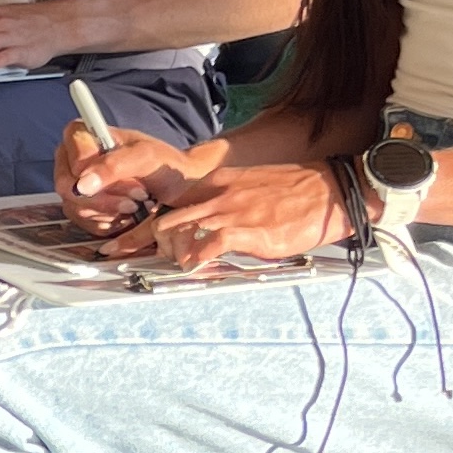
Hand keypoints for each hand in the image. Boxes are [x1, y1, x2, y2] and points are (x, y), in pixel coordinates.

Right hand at [65, 127, 227, 235]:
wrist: (179, 188)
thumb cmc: (164, 164)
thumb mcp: (144, 158)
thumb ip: (113, 166)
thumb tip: (81, 185)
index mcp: (82, 135)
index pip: (72, 159)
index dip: (95, 173)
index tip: (127, 177)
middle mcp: (71, 160)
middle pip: (68, 187)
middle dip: (105, 197)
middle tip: (136, 197)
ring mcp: (75, 187)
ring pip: (76, 208)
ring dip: (111, 211)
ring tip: (136, 205)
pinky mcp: (81, 209)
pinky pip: (83, 224)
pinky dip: (109, 223)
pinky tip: (128, 215)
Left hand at [104, 159, 355, 269]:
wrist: (333, 188)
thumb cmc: (297, 194)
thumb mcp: (250, 190)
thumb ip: (224, 205)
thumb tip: (207, 231)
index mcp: (215, 185)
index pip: (167, 205)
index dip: (140, 229)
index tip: (119, 245)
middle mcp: (216, 196)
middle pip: (162, 221)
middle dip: (145, 246)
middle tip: (137, 263)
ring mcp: (230, 211)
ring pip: (177, 232)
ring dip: (170, 255)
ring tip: (177, 266)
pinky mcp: (248, 229)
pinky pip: (208, 244)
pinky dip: (196, 259)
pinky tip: (197, 267)